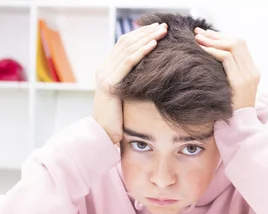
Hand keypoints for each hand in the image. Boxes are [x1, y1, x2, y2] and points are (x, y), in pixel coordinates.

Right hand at [93, 22, 167, 143]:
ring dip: (147, 38)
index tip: (158, 29)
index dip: (141, 34)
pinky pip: (127, 63)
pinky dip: (141, 52)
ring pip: (127, 49)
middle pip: (126, 42)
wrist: (103, 135)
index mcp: (108, 69)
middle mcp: (104, 68)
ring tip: (163, 31)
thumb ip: (135, 83)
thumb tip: (153, 76)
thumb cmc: (119, 120)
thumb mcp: (128, 96)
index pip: (124, 44)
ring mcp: (105, 75)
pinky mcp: (110, 84)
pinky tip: (153, 44)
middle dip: (146, 32)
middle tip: (164, 26)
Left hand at [194, 28, 259, 109]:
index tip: (207, 34)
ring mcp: (248, 76)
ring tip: (198, 39)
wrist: (241, 127)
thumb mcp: (232, 88)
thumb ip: (229, 73)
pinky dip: (214, 51)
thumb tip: (213, 57)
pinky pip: (227, 58)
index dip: (223, 37)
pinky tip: (202, 49)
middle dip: (217, 35)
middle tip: (199, 33)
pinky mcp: (240, 82)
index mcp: (253, 71)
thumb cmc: (232, 110)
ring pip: (233, 46)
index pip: (240, 45)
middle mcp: (253, 71)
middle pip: (238, 42)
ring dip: (213, 40)